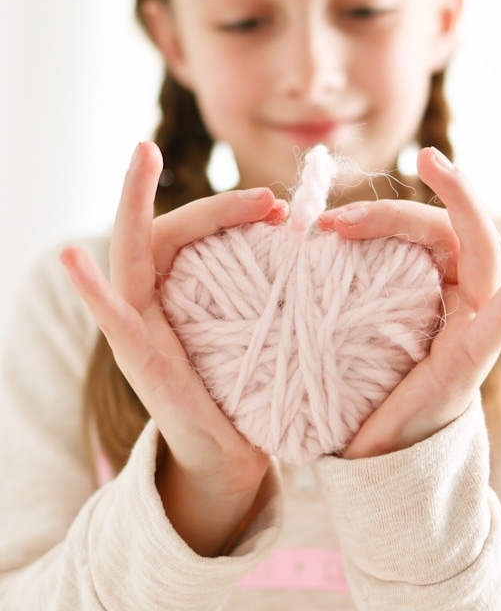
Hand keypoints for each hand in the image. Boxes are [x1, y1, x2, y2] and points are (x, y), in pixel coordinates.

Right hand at [61, 141, 286, 553]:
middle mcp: (153, 303)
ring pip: (130, 255)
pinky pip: (112, 321)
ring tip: (142, 156)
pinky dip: (92, 290)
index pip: (193, 232)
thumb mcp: (257, 330)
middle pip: (166, 232)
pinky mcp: (140, 361)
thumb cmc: (244, 390)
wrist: (231, 455)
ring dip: (131, 203)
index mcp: (179, 292)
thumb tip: (316, 243)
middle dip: (207, 205)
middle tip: (261, 194)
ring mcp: (140, 328)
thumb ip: (270, 290)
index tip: (278, 204)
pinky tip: (74, 259)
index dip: (229, 210)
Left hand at [318, 147, 500, 456]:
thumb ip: (328, 290)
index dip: (380, 214)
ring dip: (462, 203)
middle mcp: (456, 299)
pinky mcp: (473, 358)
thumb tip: (281, 241)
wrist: (377, 455)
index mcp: (427, 288)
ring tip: (439, 162)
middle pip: (450, 230)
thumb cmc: (361, 386)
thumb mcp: (341, 328)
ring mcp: (471, 324)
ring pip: (479, 250)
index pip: (420, 231)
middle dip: (430, 194)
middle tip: (420, 158)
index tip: (325, 220)